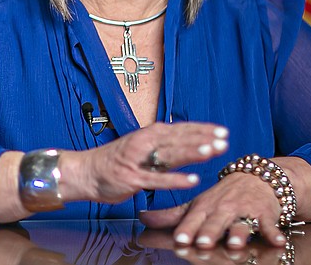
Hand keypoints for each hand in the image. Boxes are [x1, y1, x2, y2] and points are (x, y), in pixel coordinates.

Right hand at [59, 122, 228, 204]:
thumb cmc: (116, 162)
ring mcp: (138, 160)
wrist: (86, 172)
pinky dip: (175, 179)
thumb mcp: (142, 149)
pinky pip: (157, 179)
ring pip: (169, 154)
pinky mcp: (132, 178)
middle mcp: (145, 142)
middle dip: (203, 139)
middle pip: (179, 139)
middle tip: (224, 139)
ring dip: (192, 152)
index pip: (181, 129)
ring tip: (212, 151)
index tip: (223, 131)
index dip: (202, 130)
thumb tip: (190, 140)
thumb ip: (164, 146)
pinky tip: (192, 180)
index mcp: (149, 134)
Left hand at [139, 166, 285, 248]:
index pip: (193, 220)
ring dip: (238, 234)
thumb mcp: (196, 204)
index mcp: (204, 207)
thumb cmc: (221, 198)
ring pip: (241, 224)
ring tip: (235, 244)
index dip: (186, 230)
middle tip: (202, 243)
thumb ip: (170, 216)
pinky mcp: (265, 215)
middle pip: (215, 223)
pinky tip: (278, 241)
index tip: (179, 240)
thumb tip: (141, 219)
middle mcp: (223, 209)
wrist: (257, 180)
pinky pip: (270, 226)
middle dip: (209, 232)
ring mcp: (244, 212)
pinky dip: (274, 233)